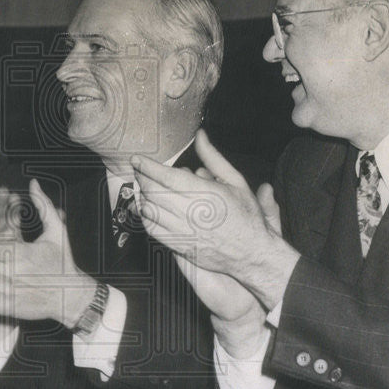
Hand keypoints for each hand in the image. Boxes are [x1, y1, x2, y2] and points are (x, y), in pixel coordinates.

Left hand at [133, 130, 298, 308]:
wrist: (251, 253)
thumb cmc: (246, 216)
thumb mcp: (236, 181)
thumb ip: (213, 157)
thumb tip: (200, 135)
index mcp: (205, 193)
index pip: (166, 176)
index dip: (147, 166)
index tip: (137, 159)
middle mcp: (191, 212)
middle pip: (153, 191)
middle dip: (141, 178)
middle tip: (138, 170)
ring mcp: (183, 231)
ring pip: (150, 210)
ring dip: (141, 196)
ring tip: (141, 186)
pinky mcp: (179, 246)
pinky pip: (152, 230)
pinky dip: (145, 216)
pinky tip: (146, 208)